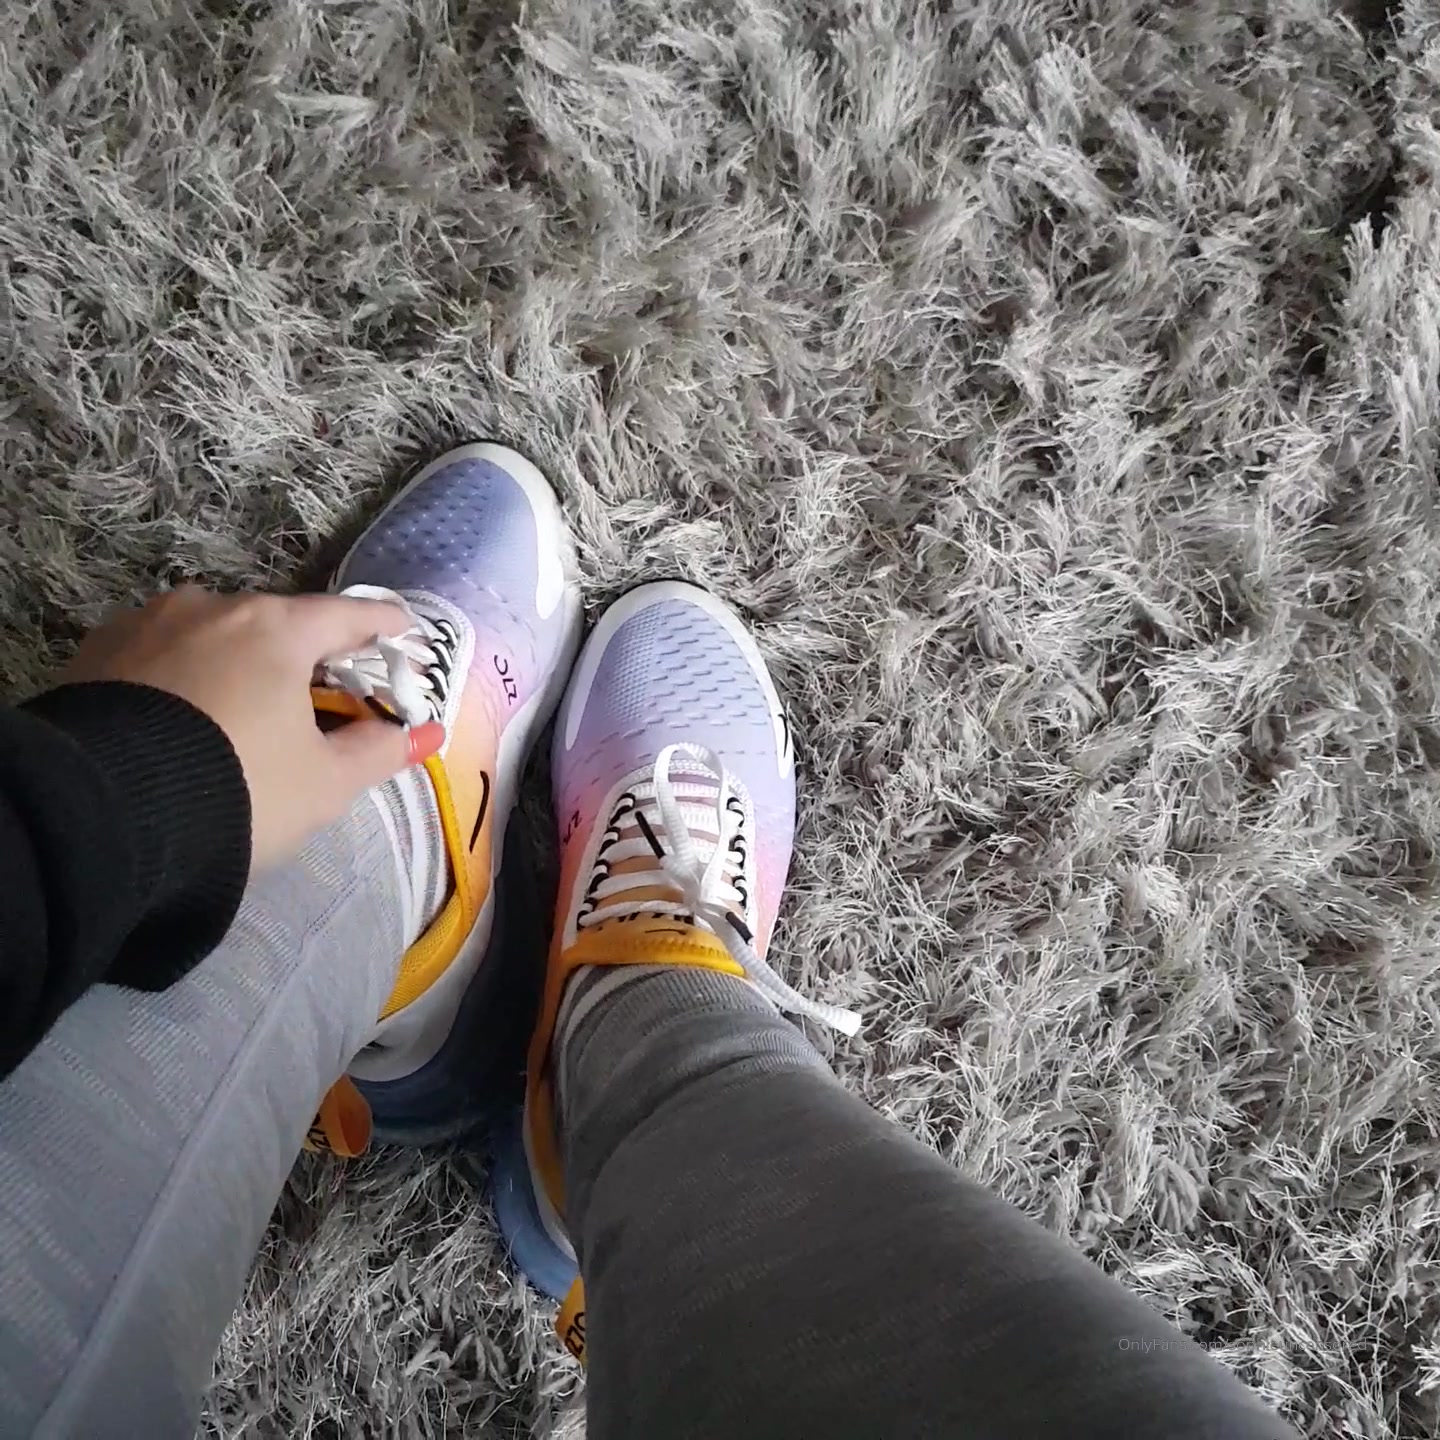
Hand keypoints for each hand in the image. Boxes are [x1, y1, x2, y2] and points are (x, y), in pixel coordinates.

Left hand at [64, 587, 445, 871]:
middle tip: (319, 692)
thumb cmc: (237, 789)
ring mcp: (149, 622)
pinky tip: (183, 713)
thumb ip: (379, 751)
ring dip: (237, 661)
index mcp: (278, 628)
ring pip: (214, 633)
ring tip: (242, 708)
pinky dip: (183, 674)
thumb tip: (429, 733)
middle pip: (278, 622)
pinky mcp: (96, 650)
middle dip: (303, 652)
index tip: (404, 635)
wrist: (104, 816)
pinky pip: (160, 653)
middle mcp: (214, 607)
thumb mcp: (323, 784)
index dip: (384, 626)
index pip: (348, 615)